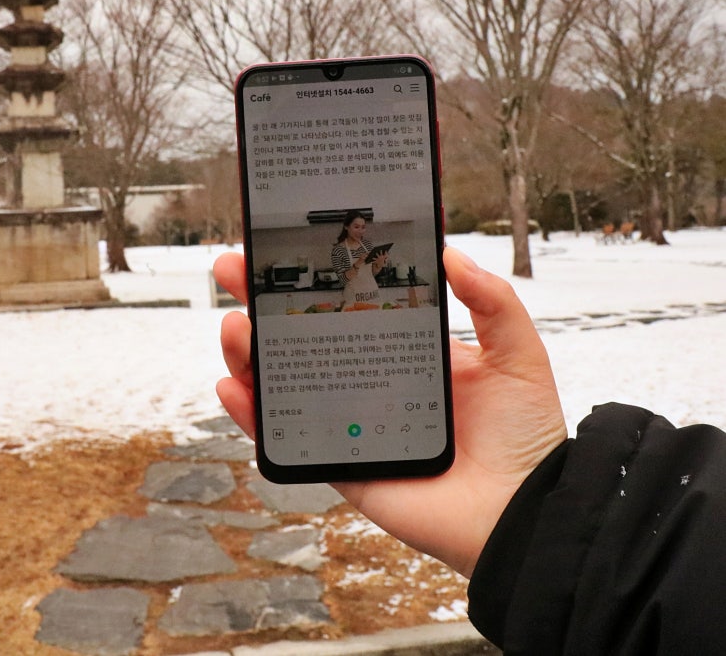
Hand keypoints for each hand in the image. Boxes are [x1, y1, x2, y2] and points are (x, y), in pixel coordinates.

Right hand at [214, 245, 566, 577]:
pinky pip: (285, 437)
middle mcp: (368, 382)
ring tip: (236, 326)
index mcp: (403, 352)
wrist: (525, 513)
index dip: (312, 277)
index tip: (284, 247)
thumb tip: (452, 252)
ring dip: (248, 352)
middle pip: (300, 337)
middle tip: (235, 271)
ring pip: (283, 382)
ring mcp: (348, 422)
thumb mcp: (517, 353)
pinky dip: (250, 416)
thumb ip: (491, 301)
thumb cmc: (525, 437)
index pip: (345, 305)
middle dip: (261, 303)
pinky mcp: (339, 462)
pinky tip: (234, 387)